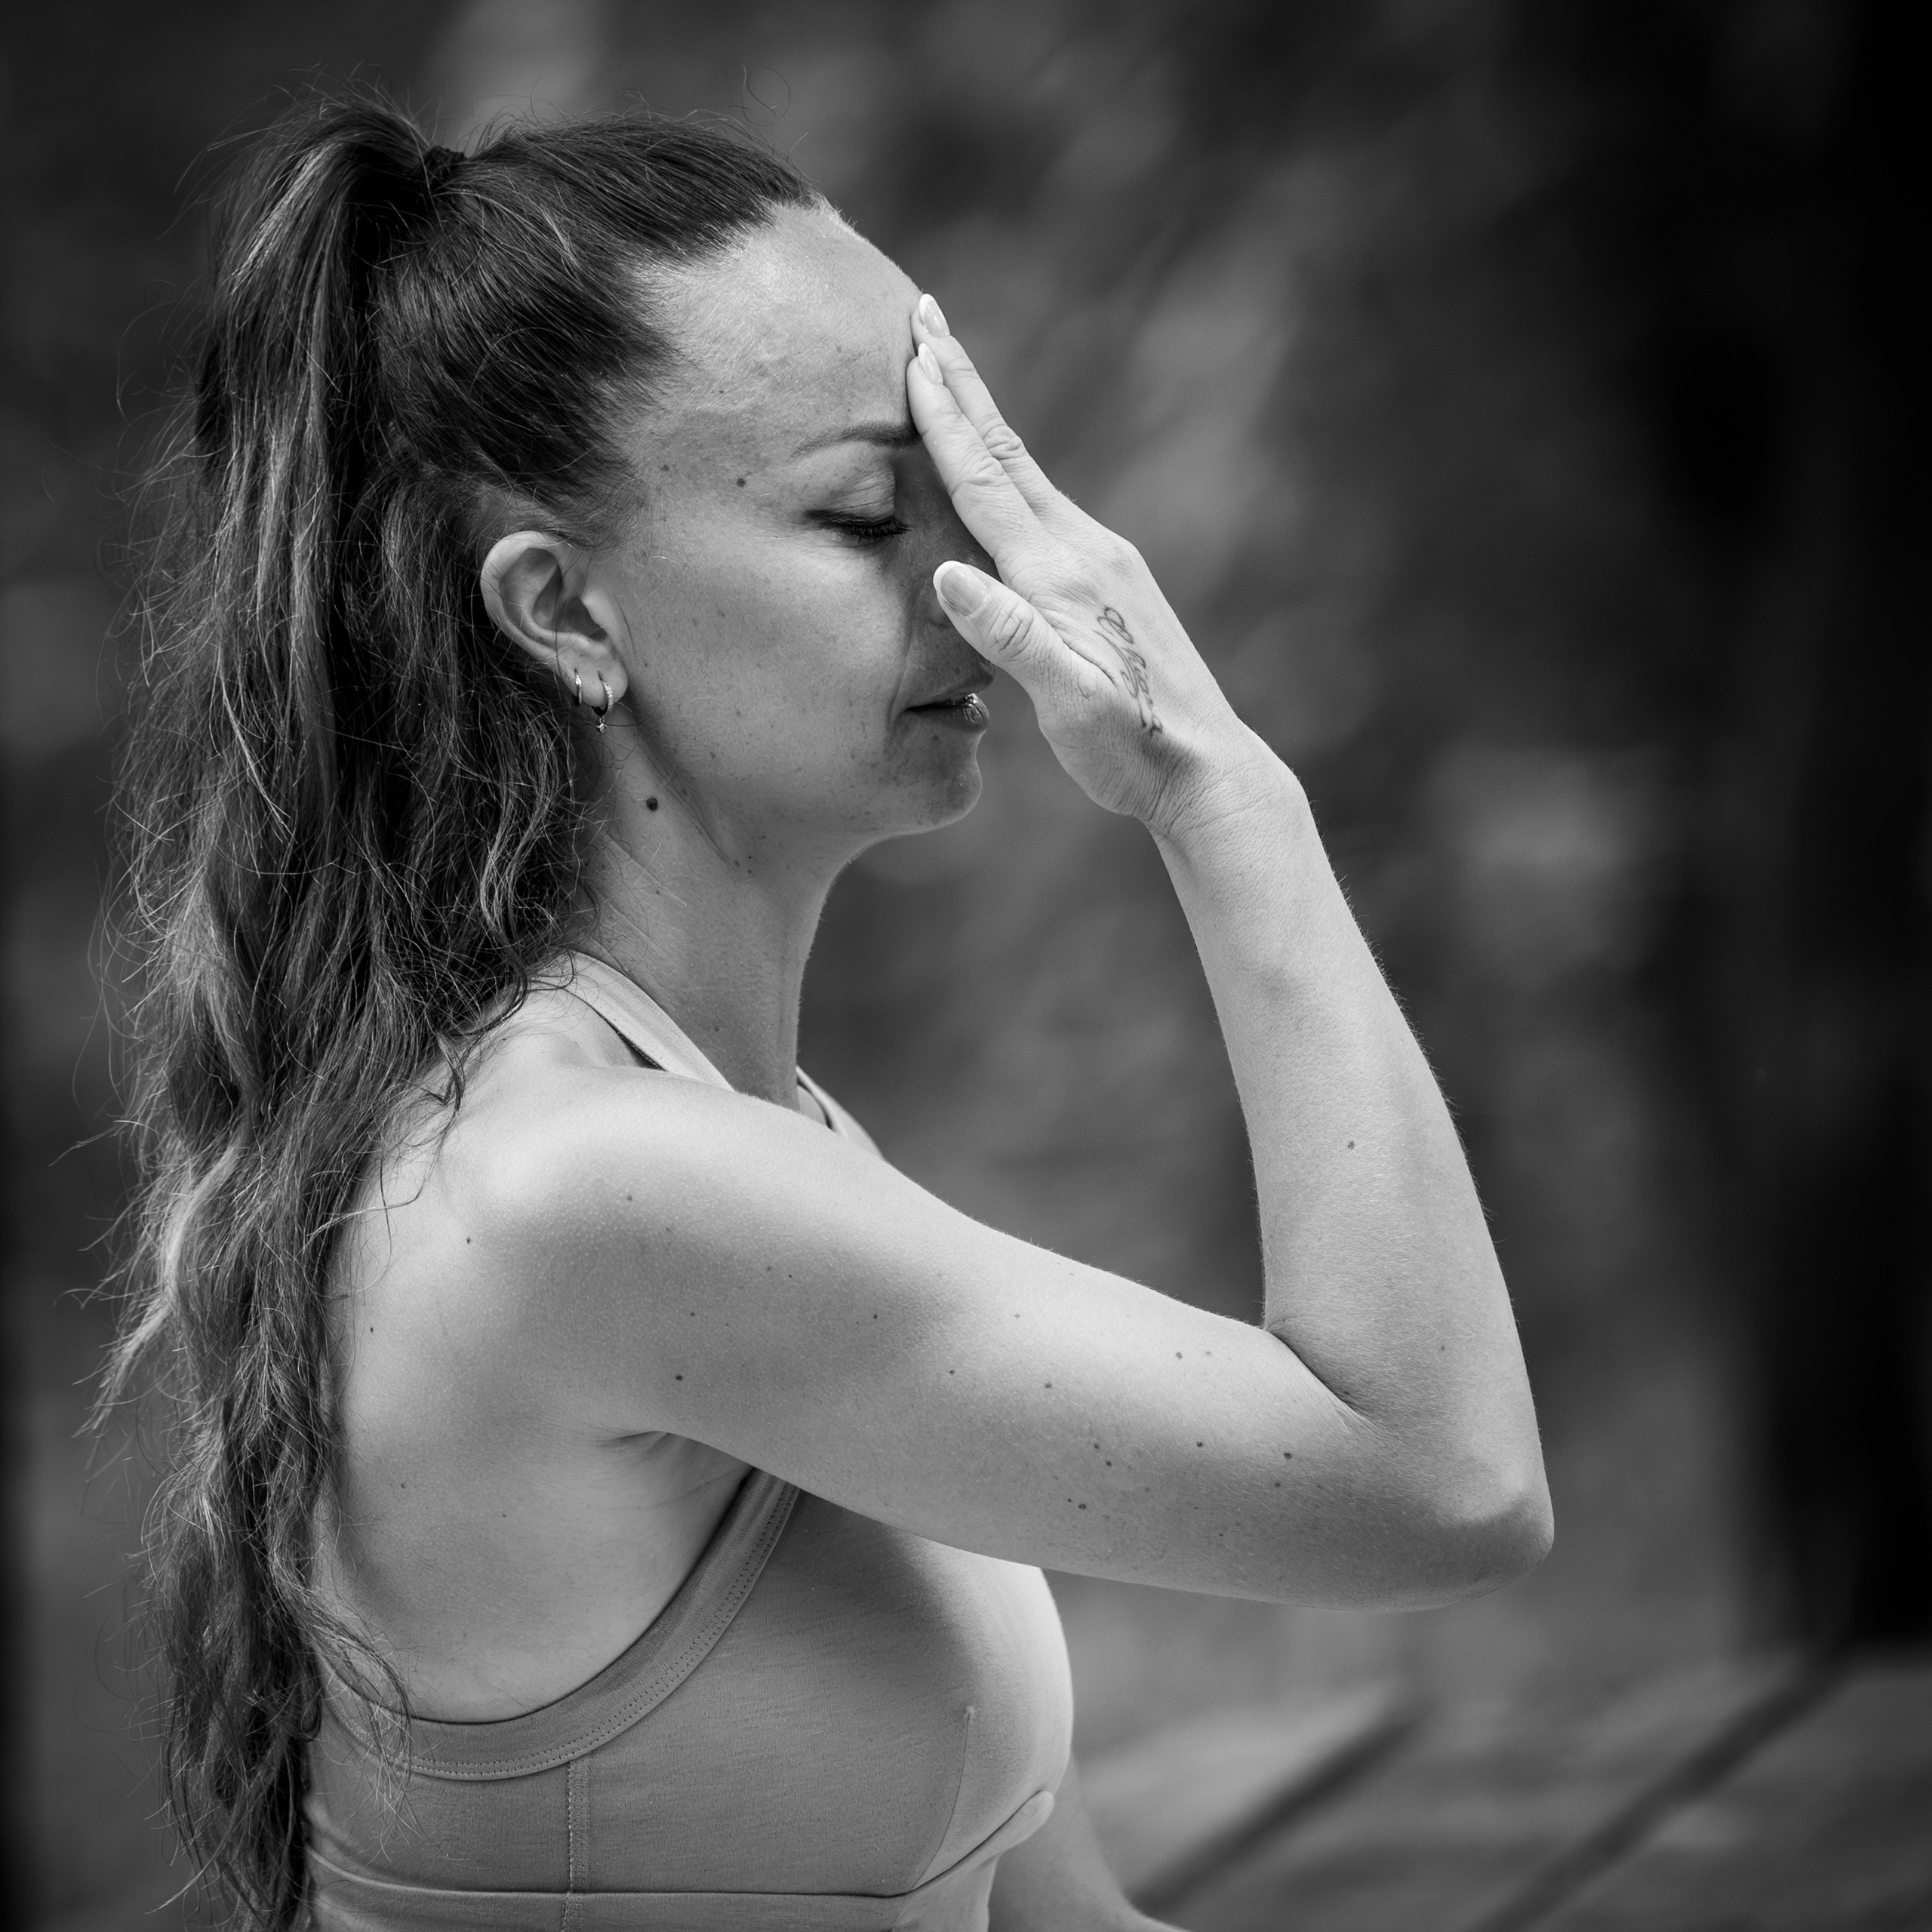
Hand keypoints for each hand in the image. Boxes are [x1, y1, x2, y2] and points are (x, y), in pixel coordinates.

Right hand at [908, 297, 1264, 837]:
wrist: (1207, 770)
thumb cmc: (1132, 748)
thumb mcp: (1068, 703)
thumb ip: (1011, 636)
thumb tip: (951, 571)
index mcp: (1062, 576)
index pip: (989, 482)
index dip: (947, 417)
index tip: (914, 351)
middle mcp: (1085, 553)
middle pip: (1009, 456)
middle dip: (963, 385)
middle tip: (926, 314)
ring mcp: (1105, 563)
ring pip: (1027, 478)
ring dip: (983, 423)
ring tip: (950, 376)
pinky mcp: (1113, 584)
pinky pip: (1044, 510)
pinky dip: (1007, 473)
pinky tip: (1001, 477)